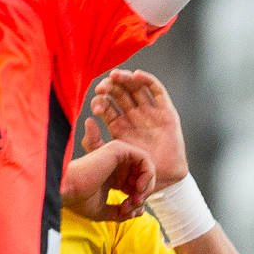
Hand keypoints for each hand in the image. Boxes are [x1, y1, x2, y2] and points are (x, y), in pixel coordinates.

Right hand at [61, 140, 154, 220]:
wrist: (67, 190)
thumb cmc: (79, 200)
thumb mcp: (104, 211)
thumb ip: (122, 212)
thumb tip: (139, 212)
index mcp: (112, 176)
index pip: (135, 185)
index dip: (136, 200)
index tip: (127, 212)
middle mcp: (116, 164)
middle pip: (143, 176)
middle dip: (143, 194)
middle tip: (133, 206)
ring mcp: (117, 155)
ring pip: (146, 167)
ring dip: (146, 186)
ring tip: (135, 198)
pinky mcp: (119, 149)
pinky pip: (145, 159)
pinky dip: (147, 175)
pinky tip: (138, 188)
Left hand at [91, 69, 188, 186]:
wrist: (161, 179)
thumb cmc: (136, 171)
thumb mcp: (109, 157)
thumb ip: (93, 142)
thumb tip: (87, 120)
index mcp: (119, 125)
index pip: (107, 105)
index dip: (101, 100)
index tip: (96, 102)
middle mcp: (134, 116)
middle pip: (120, 92)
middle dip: (111, 86)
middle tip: (104, 86)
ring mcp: (150, 112)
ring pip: (136, 88)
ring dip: (126, 79)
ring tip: (116, 75)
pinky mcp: (166, 111)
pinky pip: (157, 91)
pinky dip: (148, 80)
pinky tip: (137, 75)